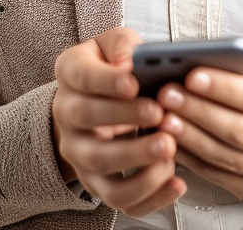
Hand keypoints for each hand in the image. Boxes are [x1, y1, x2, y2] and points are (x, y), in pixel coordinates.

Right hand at [52, 27, 186, 217]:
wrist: (98, 101)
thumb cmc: (115, 67)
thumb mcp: (117, 44)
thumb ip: (123, 45)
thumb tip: (129, 61)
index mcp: (70, 72)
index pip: (81, 76)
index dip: (106, 81)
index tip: (133, 82)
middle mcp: (66, 113)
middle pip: (86, 119)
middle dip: (124, 117)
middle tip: (159, 114)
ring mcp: (79, 152)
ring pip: (100, 165)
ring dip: (136, 160)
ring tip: (169, 148)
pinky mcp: (96, 182)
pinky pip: (119, 198)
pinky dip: (149, 196)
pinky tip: (176, 182)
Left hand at [156, 44, 242, 202]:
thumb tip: (215, 53)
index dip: (223, 88)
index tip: (191, 76)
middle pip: (240, 130)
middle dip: (199, 111)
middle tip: (167, 95)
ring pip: (225, 156)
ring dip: (190, 137)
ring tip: (163, 118)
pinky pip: (216, 175)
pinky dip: (190, 157)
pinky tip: (171, 140)